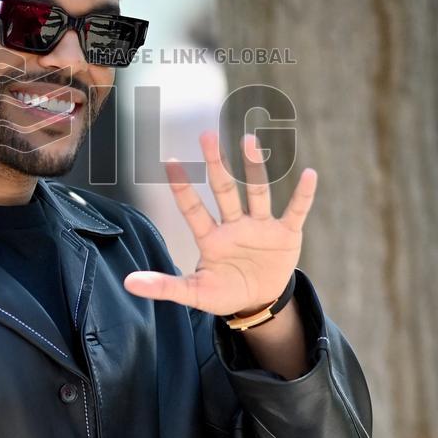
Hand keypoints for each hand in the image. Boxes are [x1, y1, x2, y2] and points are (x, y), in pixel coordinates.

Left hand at [123, 131, 316, 315]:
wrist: (259, 302)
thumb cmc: (224, 292)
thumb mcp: (194, 293)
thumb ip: (164, 286)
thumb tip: (128, 283)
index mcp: (211, 238)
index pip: (193, 209)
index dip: (182, 187)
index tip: (170, 160)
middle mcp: (234, 225)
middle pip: (224, 190)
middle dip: (216, 163)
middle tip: (206, 135)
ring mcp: (260, 227)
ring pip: (257, 192)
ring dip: (254, 168)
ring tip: (248, 140)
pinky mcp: (285, 235)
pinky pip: (296, 211)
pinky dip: (303, 195)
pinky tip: (309, 175)